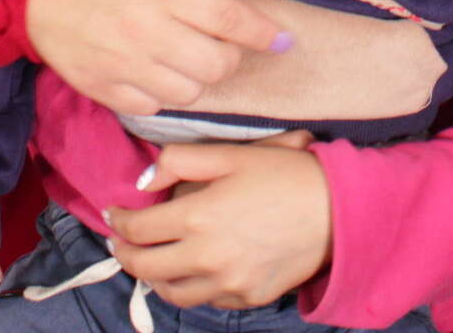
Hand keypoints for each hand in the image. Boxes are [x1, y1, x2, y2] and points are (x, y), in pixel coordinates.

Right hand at [27, 0, 289, 114]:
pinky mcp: (101, 87)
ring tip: (191, 59)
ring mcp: (124, 65)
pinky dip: (164, 96)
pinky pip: (149, 107)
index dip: (263, 32)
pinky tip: (159, 74)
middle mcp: (148, 32)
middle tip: (224, 41)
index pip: (229, 18)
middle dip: (231, 55)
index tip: (282, 39)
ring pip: (187, 93)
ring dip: (200, 78)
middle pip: (215, 64)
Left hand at [105, 131, 328, 309]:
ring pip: (172, 293)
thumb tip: (146, 179)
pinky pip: (207, 300)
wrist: (339, 210)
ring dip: (154, 277)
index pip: (138, 228)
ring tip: (152, 261)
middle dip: (125, 254)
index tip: (114, 214)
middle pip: (146, 268)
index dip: (119, 221)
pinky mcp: (248, 298)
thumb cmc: (287, 174)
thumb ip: (183, 160)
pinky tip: (194, 271)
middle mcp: (206, 257)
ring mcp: (227, 283)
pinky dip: (192, 287)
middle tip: (121, 242)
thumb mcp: (233, 153)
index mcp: (198, 217)